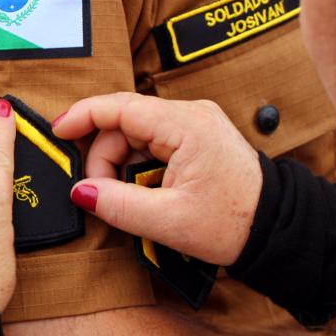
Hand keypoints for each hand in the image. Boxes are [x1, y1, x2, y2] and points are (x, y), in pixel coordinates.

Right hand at [52, 92, 261, 265]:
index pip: (120, 106)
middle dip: (103, 159)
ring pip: (133, 135)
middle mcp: (189, 114)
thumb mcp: (169, 221)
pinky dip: (137, 167)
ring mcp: (193, 124)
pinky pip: (150, 144)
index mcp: (186, 125)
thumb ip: (118, 204)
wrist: (278, 229)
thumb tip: (80, 192)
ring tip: (129, 202)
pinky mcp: (194, 137)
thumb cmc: (234, 223)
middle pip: (122, 124)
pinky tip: (143, 193)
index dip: (83, 116)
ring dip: (120, 167)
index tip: (57, 132)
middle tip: (102, 197)